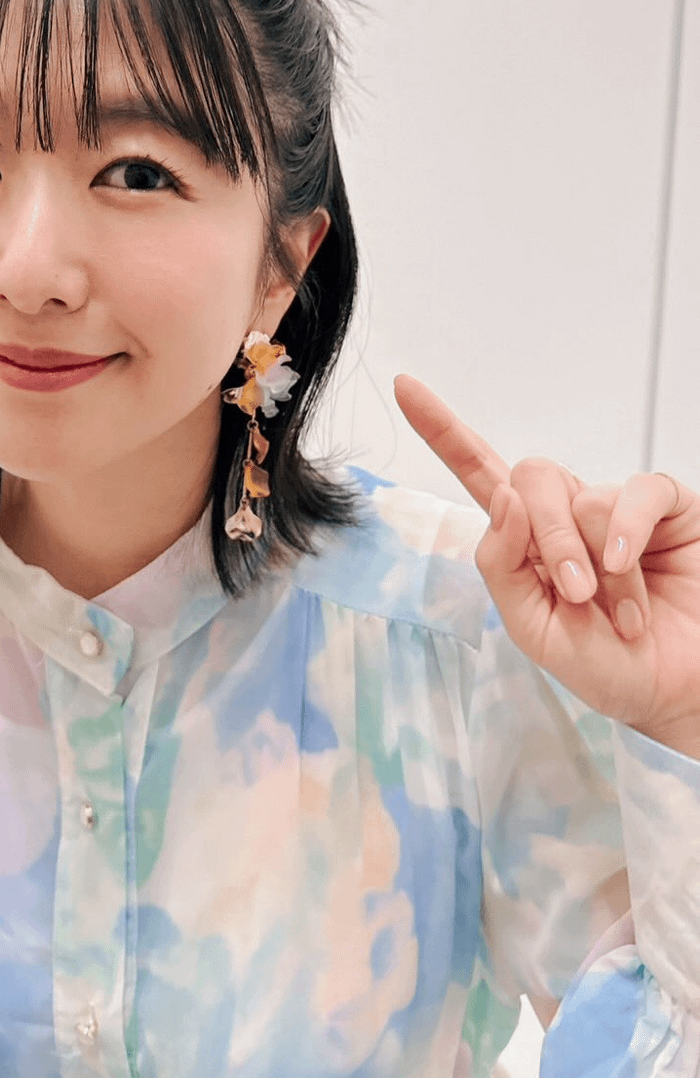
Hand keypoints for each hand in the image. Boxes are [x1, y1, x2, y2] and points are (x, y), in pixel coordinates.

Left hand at [394, 373, 699, 754]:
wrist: (675, 690)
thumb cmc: (608, 665)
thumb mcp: (532, 628)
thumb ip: (501, 566)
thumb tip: (502, 498)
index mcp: (525, 541)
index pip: (479, 473)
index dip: (442, 430)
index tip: (404, 388)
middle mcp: (567, 513)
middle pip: (529, 479)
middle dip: (546, 537)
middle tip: (575, 591)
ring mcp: (615, 507)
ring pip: (583, 498)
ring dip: (597, 564)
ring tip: (620, 612)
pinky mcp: (665, 507)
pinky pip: (638, 492)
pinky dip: (629, 532)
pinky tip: (629, 567)